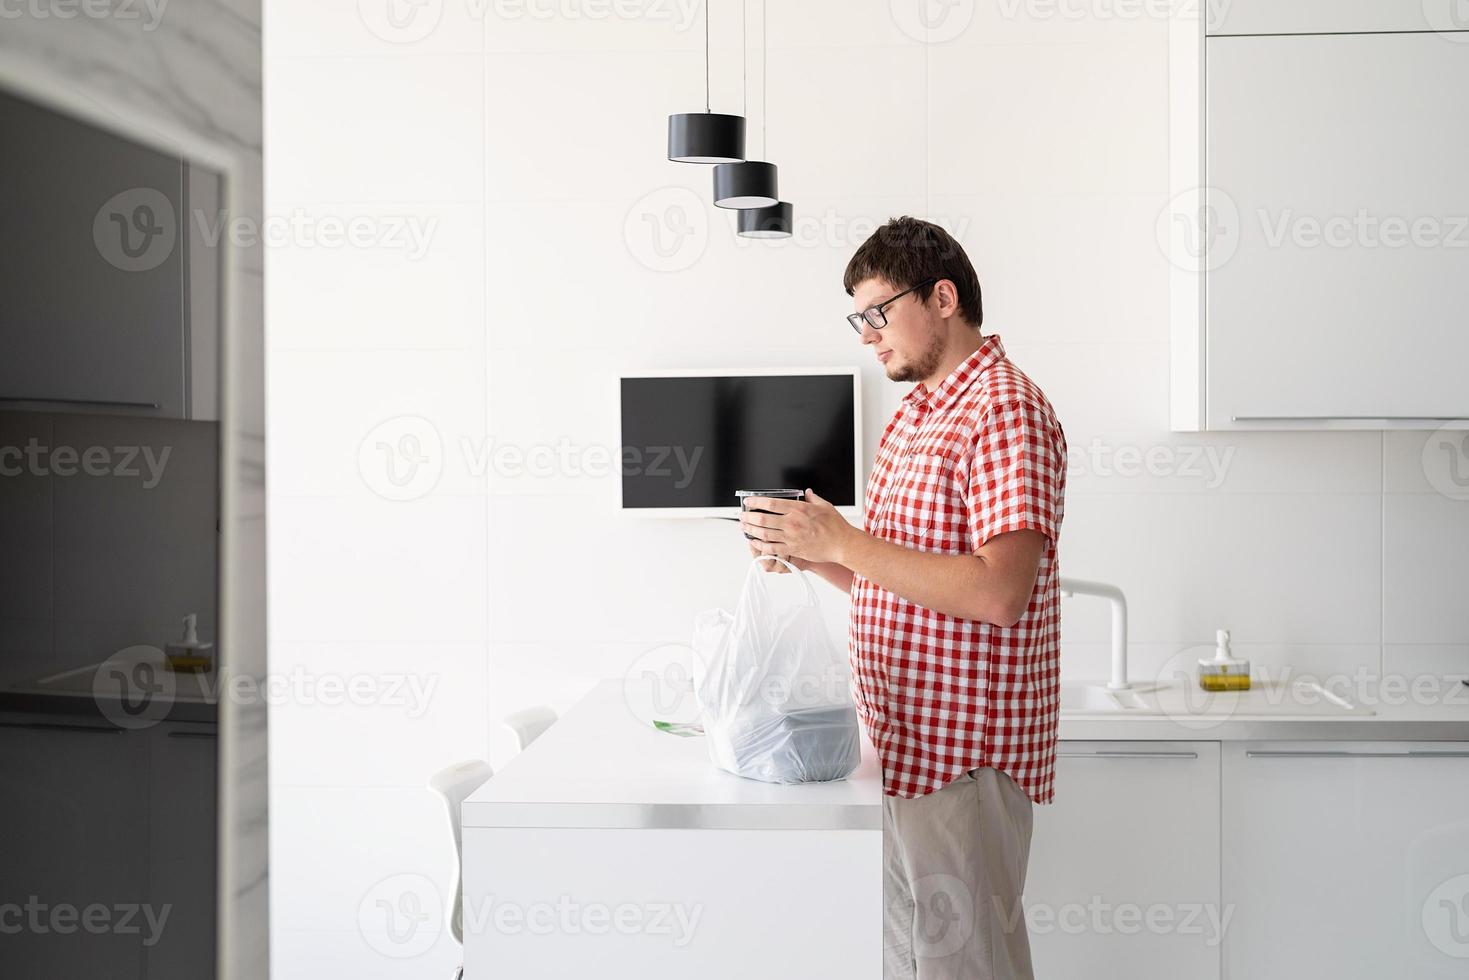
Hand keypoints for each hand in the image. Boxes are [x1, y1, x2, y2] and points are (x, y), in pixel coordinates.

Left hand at [739, 488, 858, 565]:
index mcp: (799, 510)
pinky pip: (772, 547)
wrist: (842, 544)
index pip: (772, 504)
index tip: (748, 501)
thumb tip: (807, 493)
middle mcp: (792, 523)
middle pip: (764, 519)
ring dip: (751, 530)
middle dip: (749, 517)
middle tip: (742, 515)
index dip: (757, 502)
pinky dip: (760, 545)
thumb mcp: (824, 506)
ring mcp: (791, 537)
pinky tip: (754, 541)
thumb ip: (812, 498)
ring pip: (765, 534)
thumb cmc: (835, 525)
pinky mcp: (793, 549)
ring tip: (744, 526)